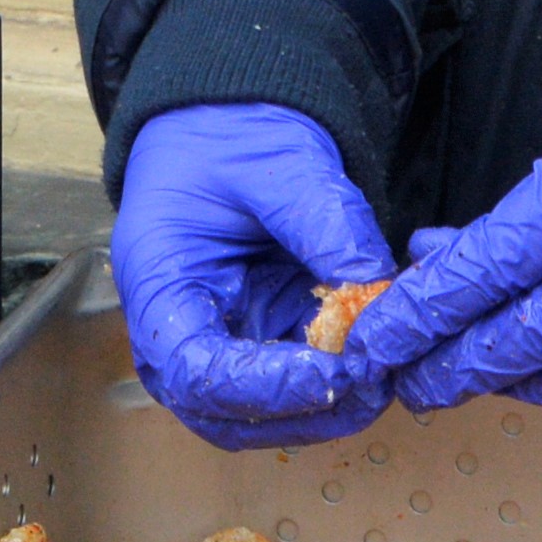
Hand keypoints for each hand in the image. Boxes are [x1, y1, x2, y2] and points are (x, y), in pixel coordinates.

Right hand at [111, 103, 395, 449]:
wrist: (227, 125)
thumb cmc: (230, 137)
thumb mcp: (279, 162)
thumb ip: (327, 224)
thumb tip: (378, 291)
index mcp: (157, 283)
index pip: (195, 372)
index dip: (265, 388)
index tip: (333, 372)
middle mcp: (178, 331)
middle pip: (226, 415)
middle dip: (303, 411)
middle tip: (371, 382)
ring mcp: (220, 342)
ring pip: (264, 416)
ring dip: (327, 408)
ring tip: (384, 372)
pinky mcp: (261, 342)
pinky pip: (297, 387)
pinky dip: (339, 382)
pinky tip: (377, 355)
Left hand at [350, 33, 541, 410]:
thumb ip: (520, 208)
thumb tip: (441, 258)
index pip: (486, 265)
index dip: (422, 310)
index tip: (375, 334)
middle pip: (522, 331)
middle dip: (450, 362)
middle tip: (402, 379)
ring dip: (507, 382)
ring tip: (456, 382)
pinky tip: (538, 379)